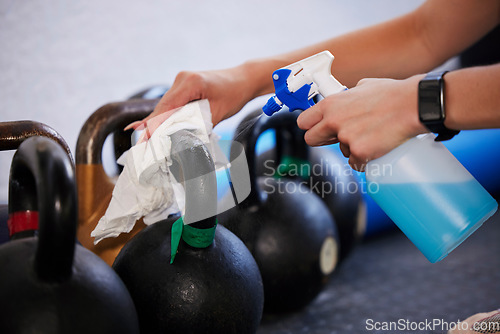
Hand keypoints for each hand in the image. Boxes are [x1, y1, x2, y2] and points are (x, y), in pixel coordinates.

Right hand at [126, 65, 255, 133]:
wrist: (243, 80)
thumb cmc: (234, 95)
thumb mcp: (218, 113)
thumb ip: (199, 124)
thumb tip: (182, 140)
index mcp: (190, 82)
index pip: (168, 107)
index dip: (155, 124)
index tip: (146, 139)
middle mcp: (182, 79)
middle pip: (162, 107)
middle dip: (151, 126)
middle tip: (140, 145)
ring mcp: (181, 81)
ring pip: (165, 106)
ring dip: (156, 123)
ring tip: (143, 140)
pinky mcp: (183, 87)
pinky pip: (171, 104)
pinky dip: (164, 117)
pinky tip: (150, 128)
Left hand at [297, 75, 427, 170]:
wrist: (413, 106)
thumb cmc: (392, 94)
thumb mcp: (363, 86)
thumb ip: (348, 96)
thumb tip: (346, 97)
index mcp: (331, 104)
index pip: (303, 121)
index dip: (311, 126)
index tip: (318, 128)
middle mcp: (333, 121)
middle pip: (311, 140)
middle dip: (324, 140)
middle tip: (339, 137)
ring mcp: (346, 138)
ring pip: (341, 151)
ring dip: (352, 148)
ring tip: (371, 135)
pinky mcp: (360, 152)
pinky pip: (357, 162)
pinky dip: (366, 159)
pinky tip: (377, 147)